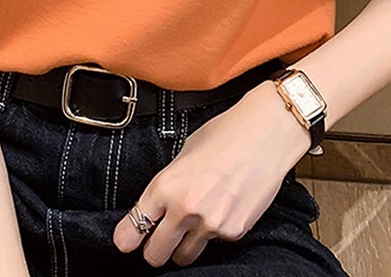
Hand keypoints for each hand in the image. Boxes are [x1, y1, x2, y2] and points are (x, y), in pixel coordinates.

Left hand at [112, 80, 311, 268]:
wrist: (265, 134)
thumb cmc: (225, 135)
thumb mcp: (184, 153)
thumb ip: (169, 183)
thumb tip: (158, 207)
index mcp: (165, 185)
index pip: (134, 228)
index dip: (127, 238)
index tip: (126, 241)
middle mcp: (184, 209)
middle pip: (155, 255)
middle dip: (155, 249)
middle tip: (159, 240)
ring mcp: (210, 224)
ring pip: (184, 257)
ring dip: (183, 246)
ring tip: (192, 224)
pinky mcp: (234, 232)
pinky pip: (214, 244)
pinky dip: (213, 234)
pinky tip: (220, 209)